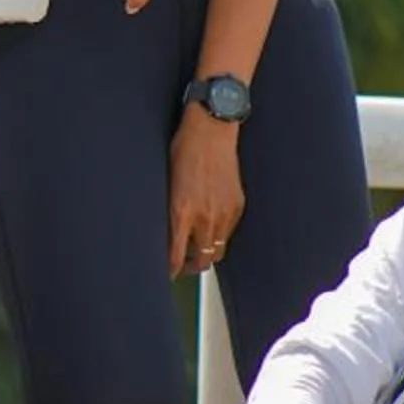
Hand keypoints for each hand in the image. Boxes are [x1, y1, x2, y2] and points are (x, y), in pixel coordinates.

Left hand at [168, 109, 245, 278]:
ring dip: (207, 253)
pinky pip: (228, 232)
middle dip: (190, 267)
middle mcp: (205, 217)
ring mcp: (224, 213)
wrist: (211, 130)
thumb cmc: (183, 150)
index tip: (166, 273)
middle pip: (201, 261)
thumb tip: (166, 234)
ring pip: (218, 250)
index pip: (175, 256)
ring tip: (196, 248)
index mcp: (181, 212)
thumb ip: (169, 212)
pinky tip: (210, 225)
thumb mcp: (166, 183)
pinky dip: (219, 234)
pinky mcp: (238, 206)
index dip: (170, 270)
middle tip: (182, 264)